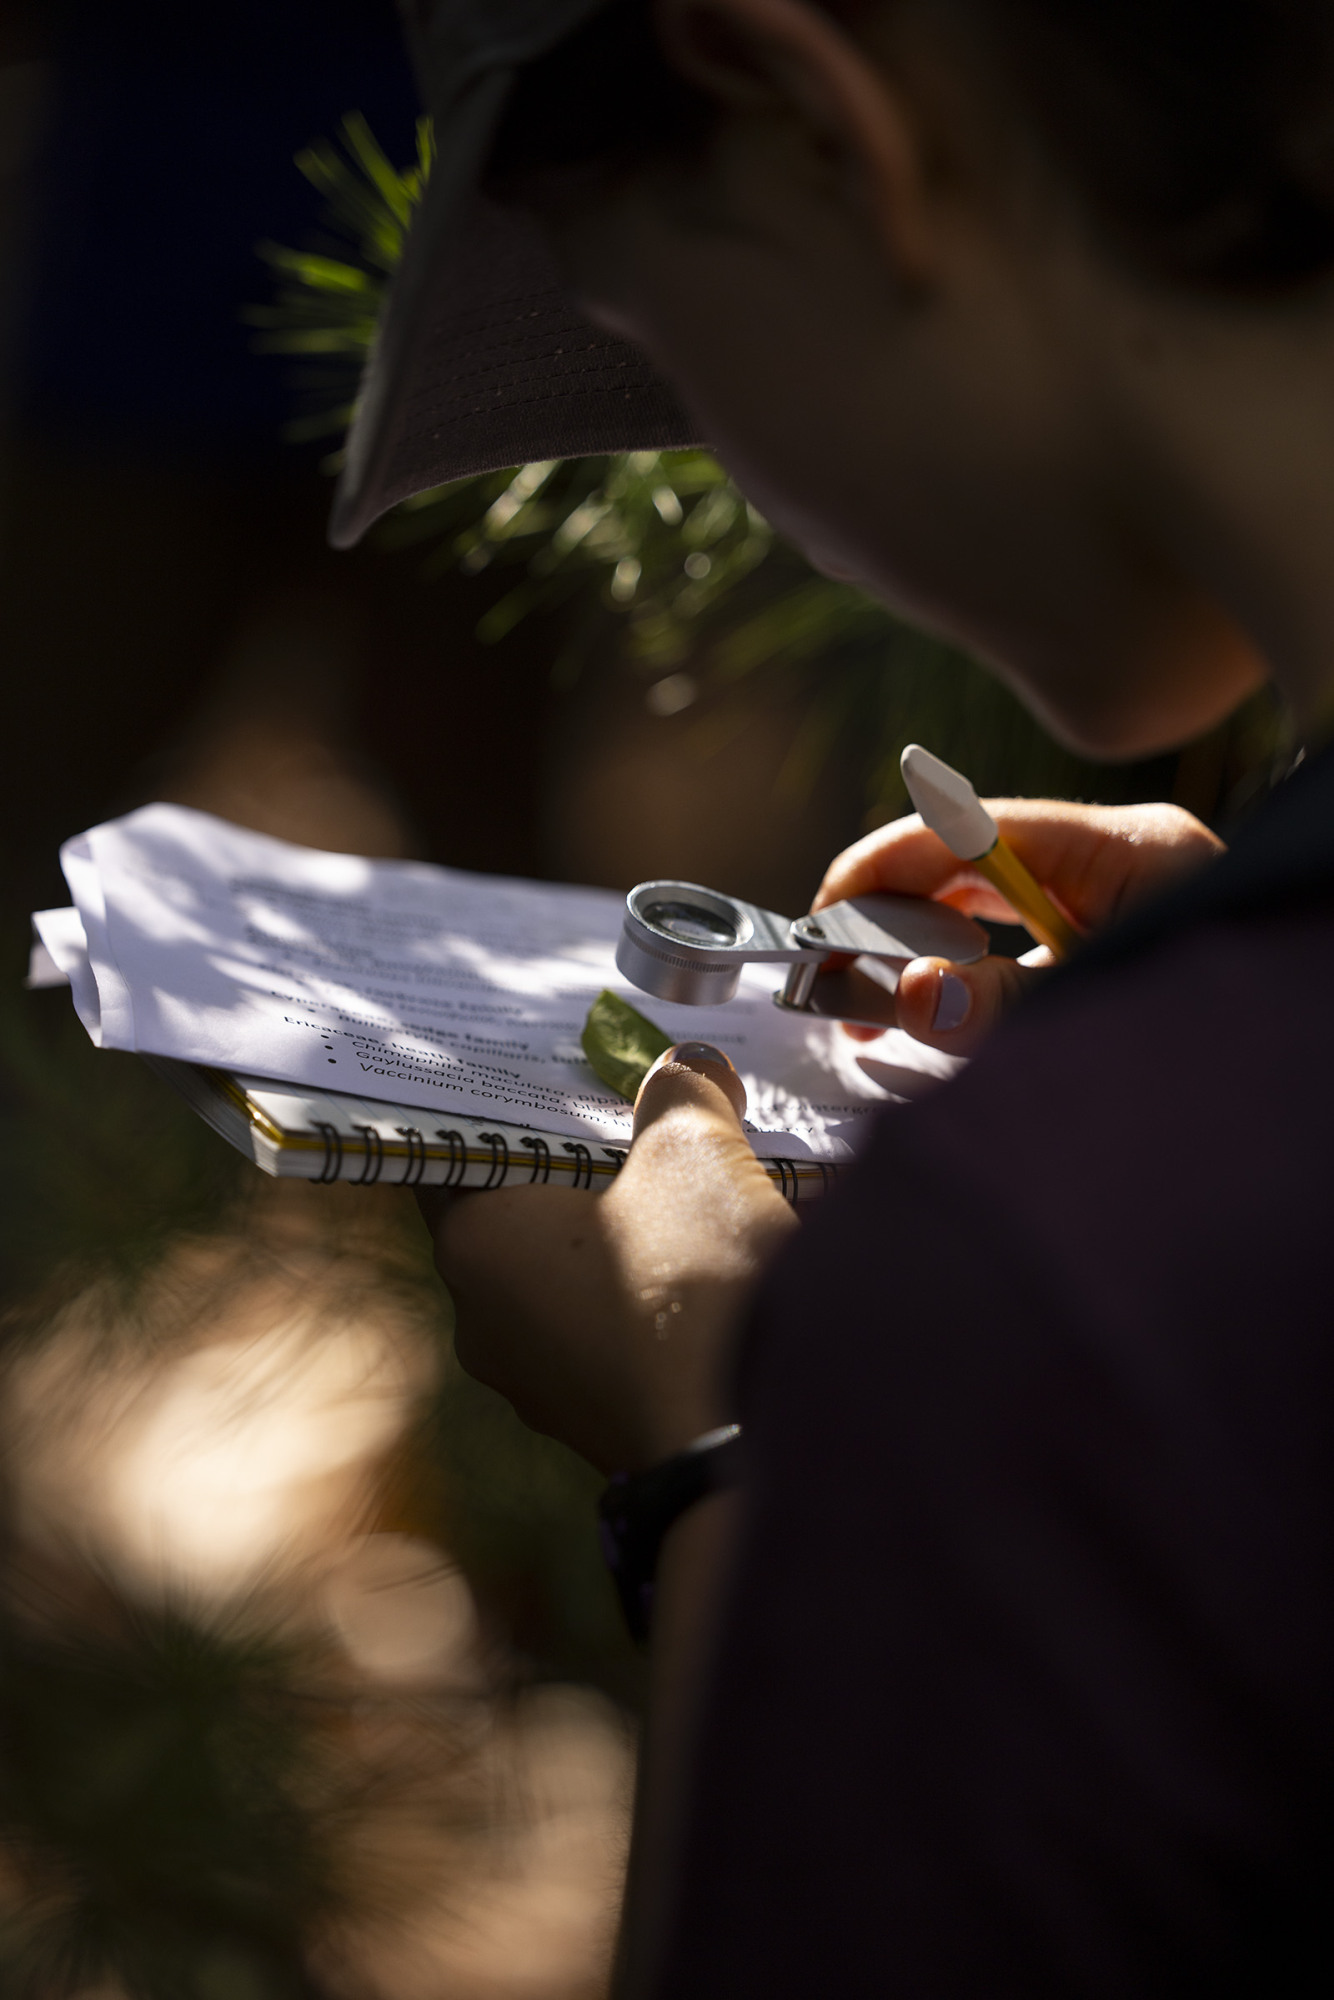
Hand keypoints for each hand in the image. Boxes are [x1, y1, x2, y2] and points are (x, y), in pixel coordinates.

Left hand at [420, 1048, 796, 1474]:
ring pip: (563, 1280)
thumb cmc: (692, 1286)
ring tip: (679, 1190)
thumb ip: (681, 1095)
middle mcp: (481, 1318)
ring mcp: (535, 1383)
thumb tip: (686, 1063)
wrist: (738, 1452)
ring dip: (613, 1238)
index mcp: (474, 1242)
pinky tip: (699, 1269)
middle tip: (629, 1118)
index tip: (552, 1073)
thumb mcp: (694, 1156)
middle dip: (574, 1169)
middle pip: (516, 1215)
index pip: (460, 1149)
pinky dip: (639, 1297)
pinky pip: (603, 1334)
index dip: (508, 1107)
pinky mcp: (593, 1422)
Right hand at [815, 799, 1223, 1055]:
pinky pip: (1026, 944)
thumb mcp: (1106, 1018)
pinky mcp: (1122, 946)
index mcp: (1130, 849)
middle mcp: (1126, 860)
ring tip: (871, 1006)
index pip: (972, 826)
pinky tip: (938, 1014)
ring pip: (995, 904)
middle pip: (976, 859)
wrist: (1321, 1107)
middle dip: (895, 913)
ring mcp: (1126, 902)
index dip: (884, 866)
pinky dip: (973, 974)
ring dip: (927, 948)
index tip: (824, 923)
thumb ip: (1006, 1009)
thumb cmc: (1231, 1048)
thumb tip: (906, 991)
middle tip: (834, 979)